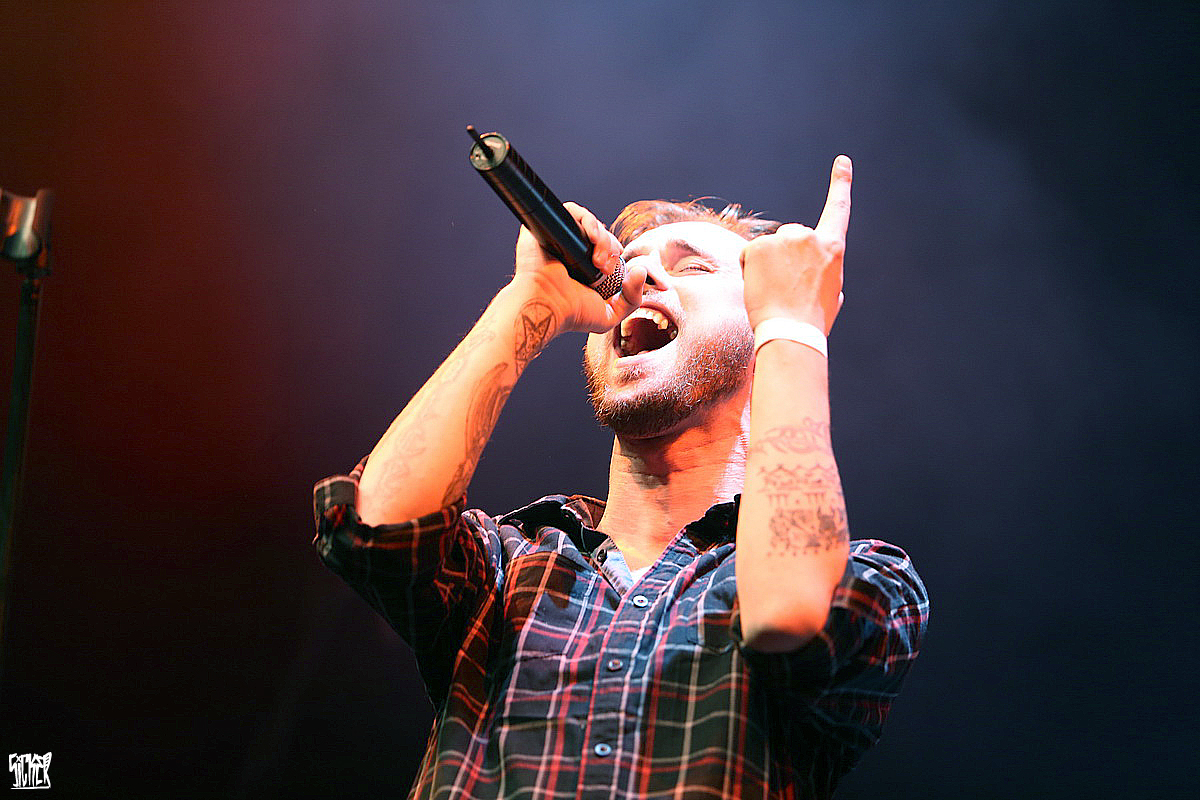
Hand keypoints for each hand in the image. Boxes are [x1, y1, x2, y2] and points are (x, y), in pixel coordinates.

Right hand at [512, 202, 645, 333]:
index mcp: (585, 266)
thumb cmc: (571, 314)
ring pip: (591, 222)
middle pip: (603, 233)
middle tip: (604, 267)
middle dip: (611, 248)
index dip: (615, 253)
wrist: (547, 305)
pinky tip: (591, 237)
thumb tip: (641, 271)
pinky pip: (572, 210)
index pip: (608, 247)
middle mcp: (573, 250)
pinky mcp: (548, 226)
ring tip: (597, 259)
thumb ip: (633, 298)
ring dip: (602, 237)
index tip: (613, 270)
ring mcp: (561, 237)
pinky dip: (587, 220)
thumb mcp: (610, 314)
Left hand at [741, 156, 850, 333]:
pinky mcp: (759, 246)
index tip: (842, 161)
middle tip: (786, 286)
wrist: (791, 332)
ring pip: (769, 247)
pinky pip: (749, 255)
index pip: (838, 209)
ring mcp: (783, 239)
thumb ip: (825, 272)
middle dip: (784, 256)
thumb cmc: (812, 320)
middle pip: (790, 236)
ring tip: (775, 290)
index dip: (841, 183)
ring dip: (767, 264)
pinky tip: (760, 287)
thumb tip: (815, 273)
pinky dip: (749, 270)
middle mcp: (809, 237)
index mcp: (833, 248)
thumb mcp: (831, 294)